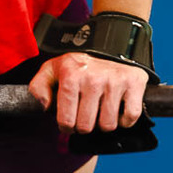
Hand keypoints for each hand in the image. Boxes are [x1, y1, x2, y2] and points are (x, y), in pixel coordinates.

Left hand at [29, 52, 148, 133]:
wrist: (109, 45)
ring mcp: (115, 81)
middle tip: (86, 114)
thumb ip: (38, 87)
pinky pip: (129, 117)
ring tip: (101, 109)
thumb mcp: (52, 70)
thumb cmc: (79, 64)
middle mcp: (93, 79)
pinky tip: (118, 109)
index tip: (69, 120)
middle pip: (87, 127)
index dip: (66, 126)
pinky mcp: (134, 83)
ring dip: (104, 122)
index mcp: (71, 76)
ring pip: (108, 125)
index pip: (66, 121)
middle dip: (84, 125)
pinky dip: (125, 120)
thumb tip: (44, 106)